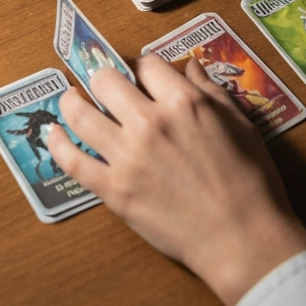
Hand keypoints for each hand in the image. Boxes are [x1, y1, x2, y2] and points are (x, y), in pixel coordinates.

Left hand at [47, 55, 305, 305]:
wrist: (244, 240)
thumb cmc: (251, 183)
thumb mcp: (241, 125)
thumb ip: (211, 91)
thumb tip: (190, 66)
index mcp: (183, 103)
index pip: (148, 65)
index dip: (144, 67)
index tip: (141, 75)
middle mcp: (149, 122)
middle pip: (106, 81)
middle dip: (103, 76)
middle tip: (102, 83)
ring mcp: (127, 157)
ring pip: (80, 114)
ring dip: (71, 100)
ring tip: (70, 98)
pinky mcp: (113, 190)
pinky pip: (72, 161)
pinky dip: (58, 144)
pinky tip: (53, 133)